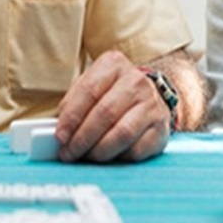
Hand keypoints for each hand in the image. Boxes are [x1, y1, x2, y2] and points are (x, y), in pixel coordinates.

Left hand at [54, 50, 170, 162]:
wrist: (151, 96)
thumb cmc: (112, 93)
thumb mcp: (91, 87)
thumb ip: (73, 103)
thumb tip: (60, 131)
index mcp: (114, 64)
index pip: (88, 91)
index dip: (71, 117)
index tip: (60, 136)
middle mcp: (136, 80)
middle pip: (104, 113)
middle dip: (82, 138)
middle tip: (69, 153)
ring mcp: (152, 104)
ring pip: (121, 133)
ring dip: (99, 151)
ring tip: (86, 157)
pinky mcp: (161, 128)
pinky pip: (137, 149)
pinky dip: (119, 158)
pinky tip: (109, 158)